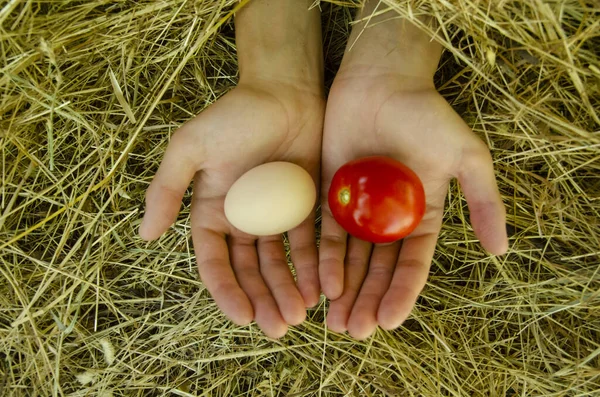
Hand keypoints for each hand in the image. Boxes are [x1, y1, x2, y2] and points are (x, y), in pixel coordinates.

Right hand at [140, 80, 323, 337]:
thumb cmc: (235, 115)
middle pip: (250, 271)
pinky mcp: (304, 207)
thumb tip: (145, 236)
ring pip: (279, 263)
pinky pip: (308, 243)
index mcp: (211, 211)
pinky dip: (313, 267)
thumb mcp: (191, 148)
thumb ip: (167, 190)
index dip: (226, 291)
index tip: (243, 317)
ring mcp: (274, 216)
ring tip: (299, 316)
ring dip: (287, 291)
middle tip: (279, 327)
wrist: (285, 90)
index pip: (214, 262)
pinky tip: (321, 288)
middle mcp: (241, 220)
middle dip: (262, 300)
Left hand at [319, 70, 507, 337]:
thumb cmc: (426, 115)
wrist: (381, 80)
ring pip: (351, 259)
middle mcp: (389, 218)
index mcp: (422, 214)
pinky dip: (324, 260)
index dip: (402, 294)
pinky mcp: (330, 195)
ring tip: (336, 322)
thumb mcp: (466, 157)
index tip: (388, 322)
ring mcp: (358, 208)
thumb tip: (502, 251)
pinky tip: (321, 285)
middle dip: (368, 301)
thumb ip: (484, 202)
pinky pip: (325, 234)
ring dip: (345, 291)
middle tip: (355, 332)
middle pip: (377, 270)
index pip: (412, 264)